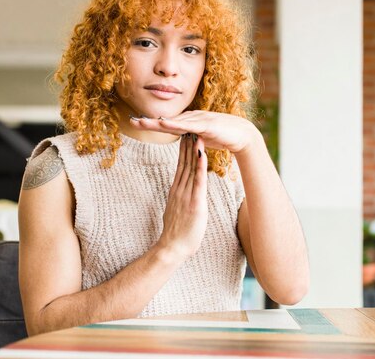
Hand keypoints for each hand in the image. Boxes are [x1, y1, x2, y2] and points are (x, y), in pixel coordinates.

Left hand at [130, 110, 258, 153]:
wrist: (243, 135)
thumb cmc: (222, 136)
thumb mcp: (201, 138)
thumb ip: (189, 138)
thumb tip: (180, 137)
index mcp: (189, 123)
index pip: (166, 124)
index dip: (151, 123)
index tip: (135, 123)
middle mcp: (192, 118)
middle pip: (166, 120)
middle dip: (149, 121)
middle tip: (131, 120)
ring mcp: (199, 120)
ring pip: (175, 121)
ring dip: (158, 121)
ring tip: (143, 121)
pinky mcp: (207, 125)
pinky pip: (189, 125)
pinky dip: (175, 123)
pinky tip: (164, 123)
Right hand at [158, 133, 207, 257]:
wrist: (171, 248)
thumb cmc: (176, 234)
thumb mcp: (177, 211)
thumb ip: (180, 200)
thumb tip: (183, 194)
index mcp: (176, 191)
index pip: (180, 165)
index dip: (183, 149)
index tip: (186, 134)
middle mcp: (180, 190)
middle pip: (184, 162)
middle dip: (187, 144)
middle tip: (190, 125)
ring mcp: (186, 195)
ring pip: (191, 168)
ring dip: (194, 149)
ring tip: (197, 133)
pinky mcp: (194, 203)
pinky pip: (198, 181)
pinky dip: (200, 166)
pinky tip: (202, 154)